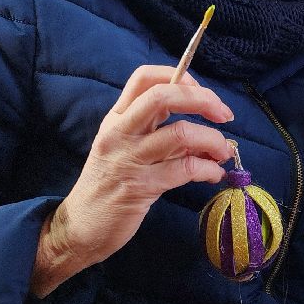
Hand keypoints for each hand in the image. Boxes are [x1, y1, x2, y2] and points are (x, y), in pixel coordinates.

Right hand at [32, 65, 235, 296]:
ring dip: (213, 140)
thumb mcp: (126, 148)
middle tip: (225, 114)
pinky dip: (209, 169)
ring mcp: (128, 159)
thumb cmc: (108, 184)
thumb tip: (206, 123)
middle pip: (164, 96)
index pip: (144, 77)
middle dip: (203, 99)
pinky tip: (214, 175)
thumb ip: (158, 132)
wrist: (79, 227)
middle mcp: (120, 132)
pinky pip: (185, 169)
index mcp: (116, 117)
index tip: (202, 91)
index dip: (179, 75)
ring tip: (224, 152)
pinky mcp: (140, 187)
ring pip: (181, 134)